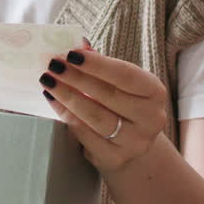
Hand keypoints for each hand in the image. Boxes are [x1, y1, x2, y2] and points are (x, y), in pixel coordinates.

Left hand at [40, 39, 169, 173]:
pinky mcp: (116, 158)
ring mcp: (135, 142)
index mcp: (154, 92)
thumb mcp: (119, 82)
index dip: (98, 64)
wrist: (131, 142)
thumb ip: (100, 64)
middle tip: (52, 65)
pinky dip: (67, 117)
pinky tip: (54, 102)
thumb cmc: (121, 103)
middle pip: (108, 95)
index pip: (125, 75)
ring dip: (68, 97)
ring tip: (48, 82)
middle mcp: (151, 118)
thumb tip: (78, 44)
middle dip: (76, 78)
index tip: (71, 53)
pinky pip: (86, 136)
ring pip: (96, 117)